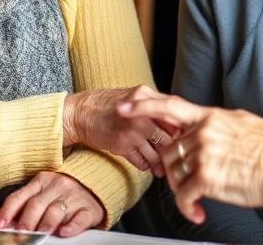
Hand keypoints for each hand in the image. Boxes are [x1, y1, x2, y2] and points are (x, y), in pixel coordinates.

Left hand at [0, 171, 103, 236]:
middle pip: (36, 205)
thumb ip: (20, 203)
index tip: (0, 225)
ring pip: (56, 211)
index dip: (8, 212)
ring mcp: (73, 196)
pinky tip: (64, 232)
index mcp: (41, 181)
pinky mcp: (88, 208)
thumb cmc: (62, 192)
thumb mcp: (40, 192)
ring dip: (45, 225)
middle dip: (25, 222)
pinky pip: (79, 218)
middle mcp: (57, 186)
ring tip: (39, 234)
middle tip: (20, 235)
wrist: (93, 186)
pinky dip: (71, 227)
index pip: (20, 196)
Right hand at [63, 85, 178, 174]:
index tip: (181, 140)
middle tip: (176, 158)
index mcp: (146, 97)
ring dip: (159, 163)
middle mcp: (141, 115)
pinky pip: (141, 162)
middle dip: (172, 151)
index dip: (179, 131)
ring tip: (161, 167)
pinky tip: (146, 164)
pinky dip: (145, 165)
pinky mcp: (121, 146)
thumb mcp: (133, 95)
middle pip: (167, 138)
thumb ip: (153, 105)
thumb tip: (175, 122)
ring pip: (155, 153)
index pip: (172, 117)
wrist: (81, 113)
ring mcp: (131, 132)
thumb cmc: (109, 104)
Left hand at [118, 94, 262, 224]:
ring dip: (183, 191)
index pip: (170, 106)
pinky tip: (198, 212)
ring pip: (174, 174)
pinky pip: (183, 195)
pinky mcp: (207, 177)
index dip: (144, 105)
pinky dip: (187, 208)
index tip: (124, 107)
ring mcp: (204, 153)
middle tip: (184, 182)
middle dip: (171, 169)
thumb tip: (205, 124)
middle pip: (168, 150)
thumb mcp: (241, 122)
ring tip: (197, 199)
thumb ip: (217, 122)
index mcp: (211, 116)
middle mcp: (204, 131)